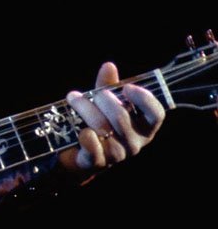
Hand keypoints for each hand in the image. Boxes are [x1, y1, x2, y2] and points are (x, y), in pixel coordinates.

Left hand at [60, 62, 165, 176]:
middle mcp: (135, 142)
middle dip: (102, 99)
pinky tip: (80, 130)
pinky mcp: (97, 162)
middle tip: (89, 94)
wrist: (77, 152)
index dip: (145, 100)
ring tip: (73, 98)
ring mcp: (117, 154)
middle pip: (121, 117)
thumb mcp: (104, 103)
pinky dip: (85, 136)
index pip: (156, 115)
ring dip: (85, 109)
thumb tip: (109, 66)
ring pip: (102, 128)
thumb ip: (108, 86)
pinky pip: (92, 147)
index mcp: (144, 127)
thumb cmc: (98, 122)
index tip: (128, 87)